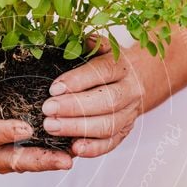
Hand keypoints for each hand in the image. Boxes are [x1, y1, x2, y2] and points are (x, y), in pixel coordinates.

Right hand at [0, 66, 72, 173]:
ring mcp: (6, 160)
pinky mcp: (23, 159)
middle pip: (14, 160)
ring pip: (31, 163)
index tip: (26, 129)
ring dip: (53, 161)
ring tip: (75, 156)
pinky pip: (41, 159)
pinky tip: (77, 148)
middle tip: (63, 160)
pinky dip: (58, 154)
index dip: (5, 133)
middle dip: (40, 160)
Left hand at [41, 40, 144, 157]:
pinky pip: (111, 143)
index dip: (78, 81)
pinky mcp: (125, 131)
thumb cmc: (108, 64)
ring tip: (51, 127)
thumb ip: (86, 45)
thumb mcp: (99, 49)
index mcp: (122, 66)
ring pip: (108, 124)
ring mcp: (130, 113)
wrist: (139, 78)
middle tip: (48, 110)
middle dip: (74, 107)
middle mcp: (130, 90)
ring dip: (78, 128)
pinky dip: (93, 148)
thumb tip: (71, 37)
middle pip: (106, 101)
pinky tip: (74, 149)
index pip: (102, 72)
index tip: (53, 88)